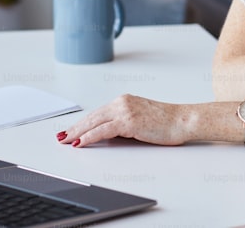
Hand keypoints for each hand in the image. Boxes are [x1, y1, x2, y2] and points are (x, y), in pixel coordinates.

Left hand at [57, 94, 189, 146]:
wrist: (183, 120)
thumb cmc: (167, 122)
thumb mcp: (141, 119)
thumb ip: (124, 123)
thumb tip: (108, 134)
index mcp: (125, 100)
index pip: (97, 113)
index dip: (82, 122)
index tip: (71, 130)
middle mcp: (122, 102)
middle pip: (92, 116)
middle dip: (75, 127)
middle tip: (61, 136)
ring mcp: (125, 111)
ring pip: (94, 122)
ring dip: (77, 132)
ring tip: (65, 140)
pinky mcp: (128, 122)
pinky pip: (103, 130)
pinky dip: (89, 137)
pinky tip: (80, 143)